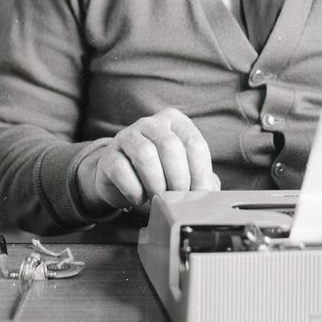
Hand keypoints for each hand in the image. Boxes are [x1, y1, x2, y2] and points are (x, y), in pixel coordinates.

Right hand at [76, 108, 219, 211]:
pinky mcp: (109, 155)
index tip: (199, 196)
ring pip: (146, 155)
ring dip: (156, 184)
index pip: (195, 143)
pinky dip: (134, 190)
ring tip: (158, 199)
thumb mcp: (184, 172)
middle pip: (170, 147)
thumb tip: (212, 195)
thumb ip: (201, 180)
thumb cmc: (160, 174)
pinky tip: (139, 198)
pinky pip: (121, 170)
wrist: (122, 179)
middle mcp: (151, 123)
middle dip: (178, 180)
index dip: (200, 174)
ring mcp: (127, 136)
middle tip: (178, 200)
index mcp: (176, 122)